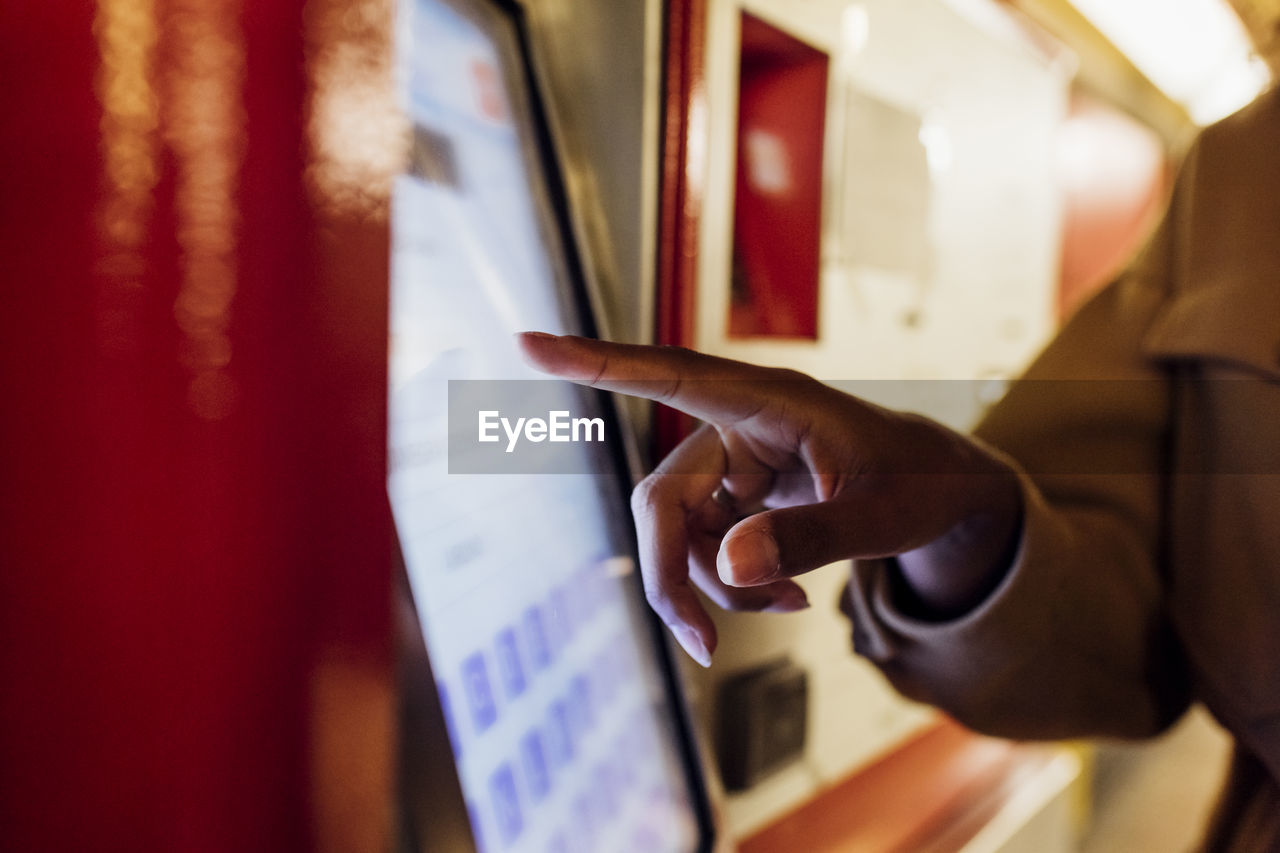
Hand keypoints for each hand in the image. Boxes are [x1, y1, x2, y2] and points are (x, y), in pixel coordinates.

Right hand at [518, 332, 1021, 665]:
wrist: (943, 495)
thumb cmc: (920, 485)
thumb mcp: (882, 518)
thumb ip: (810, 538)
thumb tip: (729, 565)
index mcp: (770, 401)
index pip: (670, 374)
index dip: (598, 361)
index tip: (528, 342)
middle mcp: (737, 426)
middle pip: (662, 500)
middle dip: (675, 574)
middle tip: (702, 643)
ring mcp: (732, 463)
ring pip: (679, 533)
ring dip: (716, 585)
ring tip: (787, 605)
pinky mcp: (736, 496)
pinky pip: (706, 549)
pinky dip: (735, 585)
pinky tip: (786, 597)